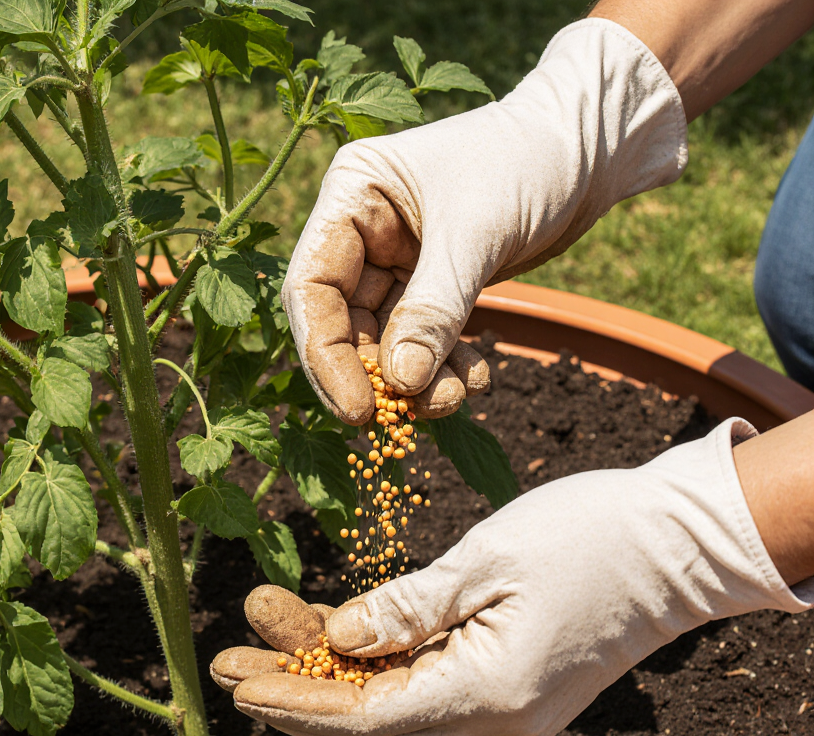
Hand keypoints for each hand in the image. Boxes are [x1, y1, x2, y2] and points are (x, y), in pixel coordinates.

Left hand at [219, 422, 809, 735]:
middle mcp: (494, 721)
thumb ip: (408, 608)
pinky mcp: (506, 688)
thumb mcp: (487, 560)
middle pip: (370, 726)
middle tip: (231, 664)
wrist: (679, 545)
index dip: (296, 703)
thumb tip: (338, 638)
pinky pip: (423, 688)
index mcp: (490, 694)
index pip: (366, 719)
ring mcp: (503, 710)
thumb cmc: (590, 535)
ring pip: (392, 707)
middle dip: (296, 695)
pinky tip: (330, 632)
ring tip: (267, 630)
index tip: (238, 682)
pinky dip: (373, 666)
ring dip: (328, 675)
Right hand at [282, 17, 686, 424]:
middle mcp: (361, 231)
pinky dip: (445, 368)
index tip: (357, 410)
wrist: (587, 150)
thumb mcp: (476, 235)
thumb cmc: (527, 161)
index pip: (313, 288)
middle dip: (378, 375)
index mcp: (352, 194)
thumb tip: (401, 385)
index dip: (327, 355)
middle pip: (343, 324)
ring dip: (418, 380)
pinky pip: (423, 340)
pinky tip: (475, 379)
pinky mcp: (429, 284)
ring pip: (387, 341)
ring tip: (454, 400)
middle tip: (404, 419)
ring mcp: (394, 261)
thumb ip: (434, 311)